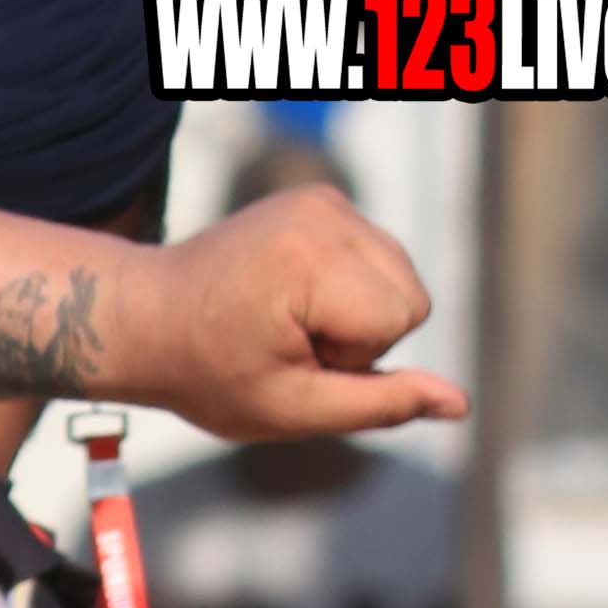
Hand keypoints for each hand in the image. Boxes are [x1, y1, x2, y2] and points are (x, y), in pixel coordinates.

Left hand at [108, 180, 465, 446]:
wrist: (146, 320)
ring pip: (400, 278)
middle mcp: (322, 212)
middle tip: (287, 343)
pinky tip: (290, 297)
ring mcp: (321, 199)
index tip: (290, 356)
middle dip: (361, 335)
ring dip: (354, 314)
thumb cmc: (208, 374)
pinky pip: (377, 259)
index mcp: (310, 257)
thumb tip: (461, 404)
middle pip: (412, 295)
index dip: (354, 357)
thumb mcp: (291, 409)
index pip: (400, 318)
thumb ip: (381, 404)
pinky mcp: (320, 200)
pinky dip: (345, 288)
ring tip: (285, 321)